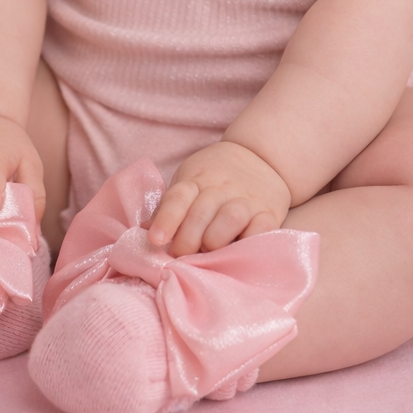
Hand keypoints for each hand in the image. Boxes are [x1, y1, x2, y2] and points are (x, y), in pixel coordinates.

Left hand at [147, 141, 291, 256]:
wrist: (260, 156)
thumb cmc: (216, 176)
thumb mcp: (189, 180)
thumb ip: (170, 206)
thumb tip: (143, 232)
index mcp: (196, 179)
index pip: (178, 197)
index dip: (166, 219)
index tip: (156, 240)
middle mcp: (221, 188)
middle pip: (201, 213)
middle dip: (187, 240)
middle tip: (180, 257)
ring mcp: (246, 200)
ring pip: (230, 219)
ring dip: (215, 240)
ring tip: (208, 253)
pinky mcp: (268, 213)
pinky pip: (260, 229)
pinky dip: (248, 243)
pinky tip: (237, 252)